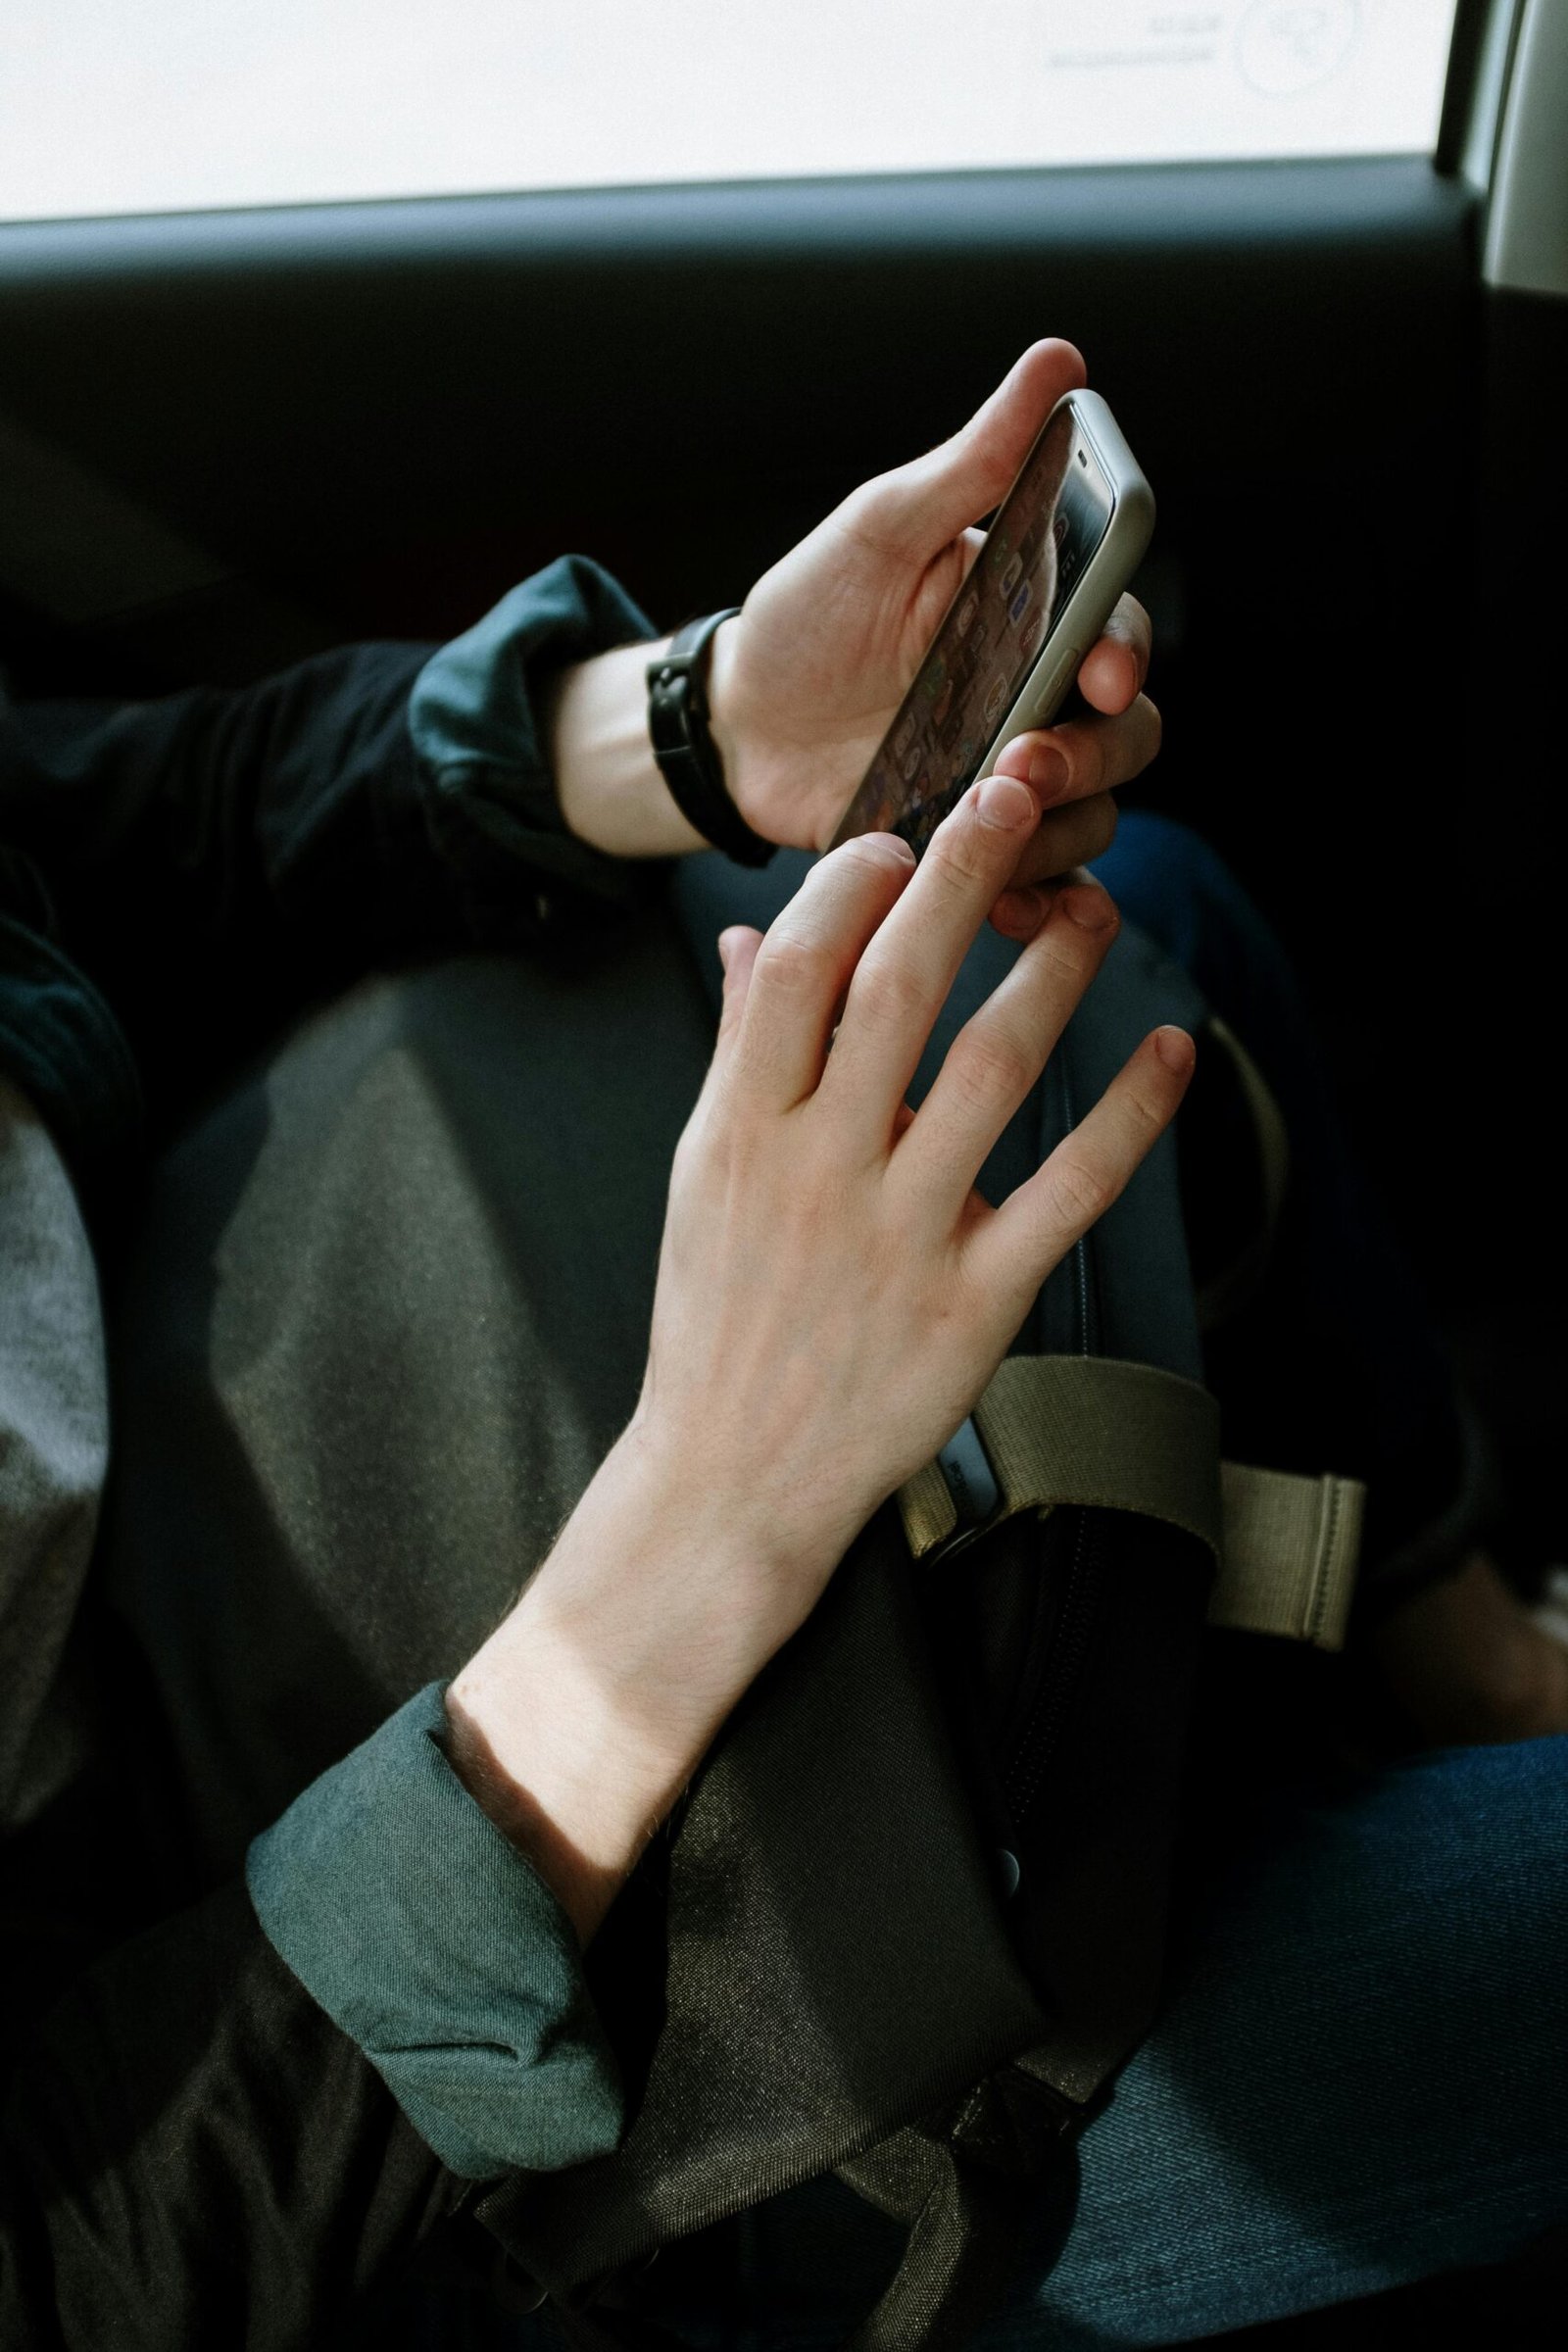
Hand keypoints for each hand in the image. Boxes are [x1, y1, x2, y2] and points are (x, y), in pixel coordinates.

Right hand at [448, 778, 1191, 1937]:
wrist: (728, 1480)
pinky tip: (1173, 1051)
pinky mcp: (974, 1307)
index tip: (904, 838)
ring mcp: (899, 1239)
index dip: (855, 884)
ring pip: (993, 1070)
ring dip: (1055, 974)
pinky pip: (1068, 1192)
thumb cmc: (716, 1320)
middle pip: (898, 989)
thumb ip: (740, 1056)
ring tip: (1096, 909)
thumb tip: (765, 941)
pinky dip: (1131, 1117)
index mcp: (737, 1132)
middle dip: (962, 876)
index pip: (798, 969)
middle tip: (1018, 797)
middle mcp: (816, 1172)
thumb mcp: (701, 1181)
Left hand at [708, 340, 1159, 931]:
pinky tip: (994, 899)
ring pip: (1095, 817)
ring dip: (1058, 831)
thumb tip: (1058, 364)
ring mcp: (1010, 780)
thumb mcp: (879, 530)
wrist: (735, 729)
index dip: (1124, 654)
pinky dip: (1033, 897)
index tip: (1098, 674)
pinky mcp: (975, 848)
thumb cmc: (806, 616)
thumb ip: (972, 463)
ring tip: (984, 829)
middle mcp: (1038, 699)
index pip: (1117, 630)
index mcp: (1031, 615)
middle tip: (1020, 764)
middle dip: (1092, 756)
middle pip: (1129, 736)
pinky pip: (1040, 885)